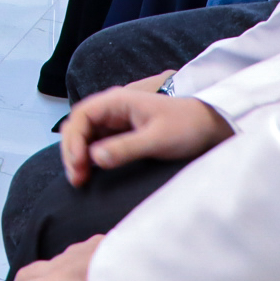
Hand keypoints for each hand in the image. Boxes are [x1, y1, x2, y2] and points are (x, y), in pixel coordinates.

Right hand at [60, 85, 232, 187]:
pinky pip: (95, 142)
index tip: (79, 164)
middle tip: (76, 178)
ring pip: (84, 135)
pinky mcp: (121, 132)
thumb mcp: (157, 139)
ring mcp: (115, 120)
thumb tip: (94, 159)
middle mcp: (112, 108)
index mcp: (117, 101)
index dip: (74, 140)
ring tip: (80, 179)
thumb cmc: (186, 127)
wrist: (208, 125)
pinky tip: (90, 173)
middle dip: (71, 150)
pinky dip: (88, 157)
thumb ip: (126, 148)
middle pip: (78, 125)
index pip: (81, 115)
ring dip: (78, 155)